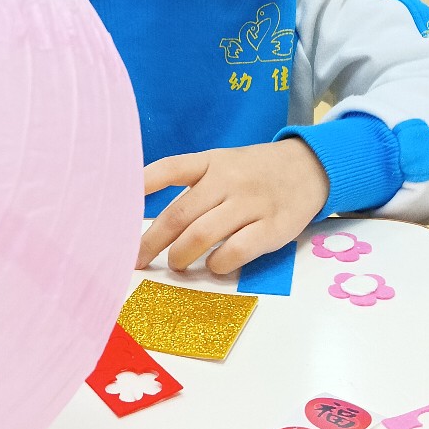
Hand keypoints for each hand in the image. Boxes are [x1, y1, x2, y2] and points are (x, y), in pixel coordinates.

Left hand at [136, 140, 329, 273]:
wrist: (310, 168)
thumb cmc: (255, 172)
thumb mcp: (224, 164)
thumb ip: (193, 185)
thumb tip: (150, 219)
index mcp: (211, 162)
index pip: (170, 168)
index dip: (142, 183)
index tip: (117, 200)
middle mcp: (228, 180)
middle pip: (179, 214)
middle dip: (152, 242)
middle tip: (138, 259)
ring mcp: (251, 204)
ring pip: (202, 235)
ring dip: (181, 256)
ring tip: (176, 264)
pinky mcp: (272, 228)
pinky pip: (235, 252)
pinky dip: (217, 265)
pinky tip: (214, 266)